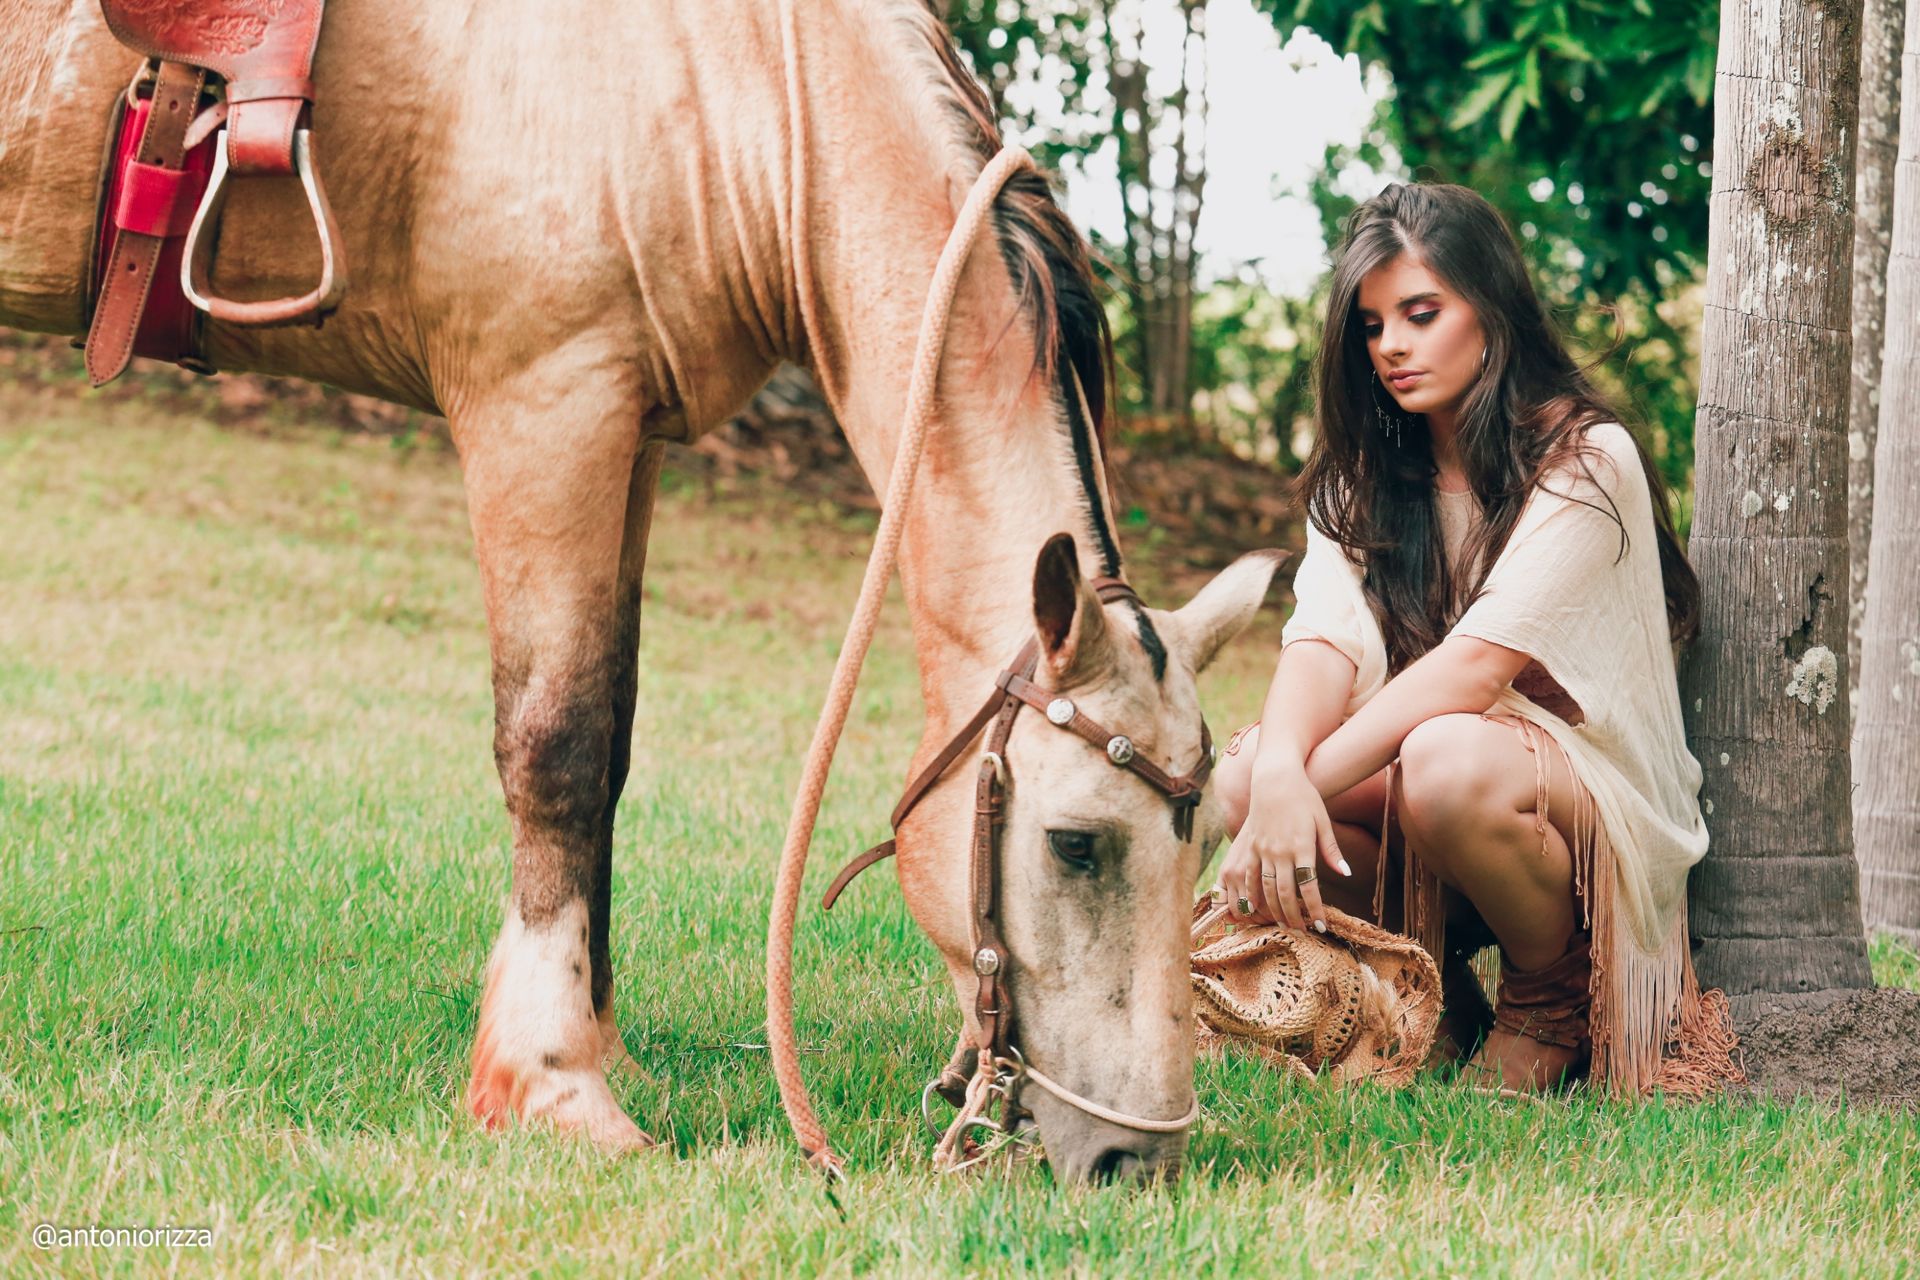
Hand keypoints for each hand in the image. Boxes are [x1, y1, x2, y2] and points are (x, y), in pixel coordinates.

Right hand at [1216, 763, 1349, 930]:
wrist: (1275, 777)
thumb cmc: (1304, 797)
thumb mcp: (1323, 821)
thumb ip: (1332, 850)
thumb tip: (1345, 873)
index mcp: (1302, 846)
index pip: (1309, 887)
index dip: (1314, 910)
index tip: (1321, 926)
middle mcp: (1280, 851)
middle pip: (1285, 894)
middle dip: (1293, 917)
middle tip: (1302, 932)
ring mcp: (1262, 849)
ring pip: (1264, 889)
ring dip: (1273, 910)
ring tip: (1283, 924)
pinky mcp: (1249, 846)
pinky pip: (1248, 877)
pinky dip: (1252, 895)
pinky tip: (1257, 907)